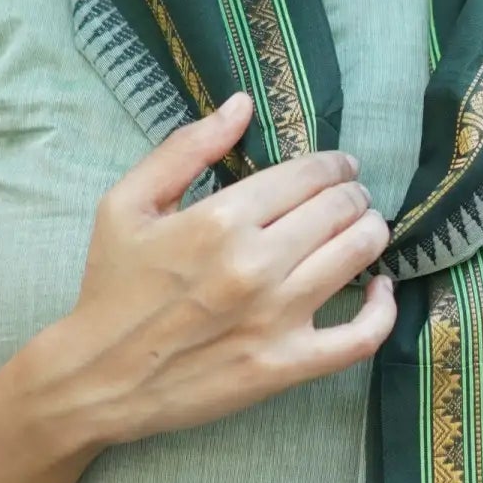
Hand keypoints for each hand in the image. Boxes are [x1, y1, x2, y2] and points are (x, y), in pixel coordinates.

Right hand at [47, 92, 396, 447]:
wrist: (98, 378)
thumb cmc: (112, 287)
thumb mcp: (126, 203)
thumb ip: (186, 148)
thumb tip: (242, 104)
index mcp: (220, 219)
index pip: (306, 176)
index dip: (333, 166)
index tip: (340, 168)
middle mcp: (255, 264)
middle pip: (338, 211)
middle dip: (353, 196)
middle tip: (352, 197)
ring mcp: (276, 317)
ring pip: (357, 256)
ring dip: (371, 233)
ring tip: (364, 228)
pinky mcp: (287, 365)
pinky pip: (360, 336)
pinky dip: (384, 310)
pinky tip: (383, 289)